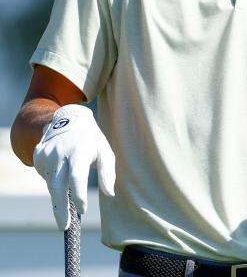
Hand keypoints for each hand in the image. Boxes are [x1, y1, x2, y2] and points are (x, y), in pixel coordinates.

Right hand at [33, 104, 115, 229]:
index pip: (77, 177)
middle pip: (58, 186)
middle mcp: (60, 154)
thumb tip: (110, 194)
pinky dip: (54, 180)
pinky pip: (46, 176)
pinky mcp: (38, 157)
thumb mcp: (105, 151)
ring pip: (52, 184)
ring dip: (61, 193)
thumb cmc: (91, 140)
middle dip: (61, 209)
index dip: (79, 195)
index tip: (82, 210)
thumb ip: (108, 173)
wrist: (68, 119)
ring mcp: (46, 155)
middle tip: (65, 226)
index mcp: (79, 151)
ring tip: (71, 187)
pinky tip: (62, 169)